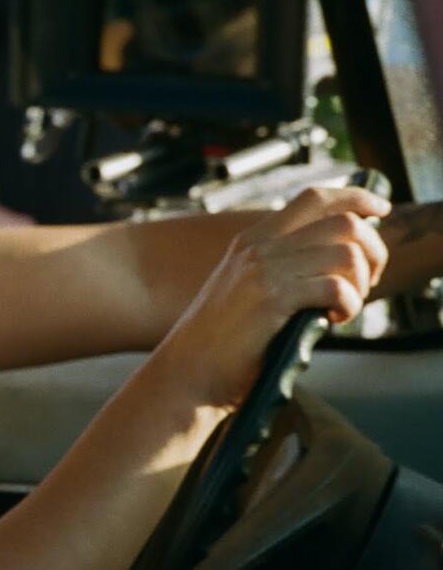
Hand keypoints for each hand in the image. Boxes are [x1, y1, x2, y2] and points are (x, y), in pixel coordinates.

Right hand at [153, 185, 389, 407]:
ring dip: (361, 282)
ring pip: (347, 253)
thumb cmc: (222, 341)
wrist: (188, 371)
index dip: (356, 198)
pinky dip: (348, 305)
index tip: (380, 210)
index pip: (315, 198)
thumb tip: (343, 258)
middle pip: (343, 221)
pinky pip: (335, 287)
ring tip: (346, 305)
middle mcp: (258, 247)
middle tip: (368, 281)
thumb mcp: (247, 290)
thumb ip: (283, 268)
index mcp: (252, 240)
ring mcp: (263, 270)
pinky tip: (332, 320)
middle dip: (373, 250)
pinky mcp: (271, 299)